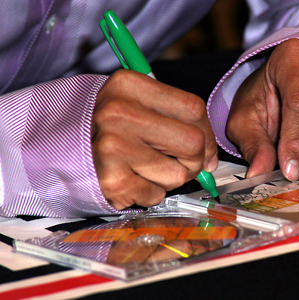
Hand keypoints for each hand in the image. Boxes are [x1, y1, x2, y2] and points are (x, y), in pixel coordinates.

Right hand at [91, 70, 217, 209]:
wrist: (58, 150)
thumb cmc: (108, 129)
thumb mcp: (135, 106)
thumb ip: (176, 121)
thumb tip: (210, 156)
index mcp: (129, 85)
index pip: (194, 108)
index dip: (207, 133)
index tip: (203, 146)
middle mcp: (118, 112)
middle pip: (193, 143)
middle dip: (195, 160)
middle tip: (181, 163)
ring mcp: (112, 147)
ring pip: (178, 174)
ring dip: (169, 178)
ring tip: (145, 168)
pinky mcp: (111, 180)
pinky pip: (156, 194)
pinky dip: (150, 192)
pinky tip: (131, 179)